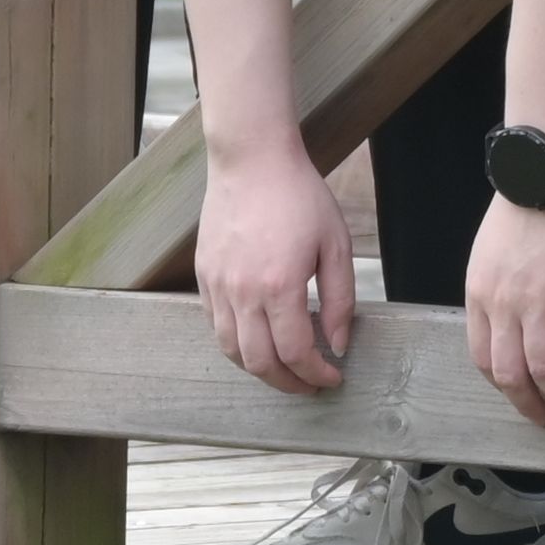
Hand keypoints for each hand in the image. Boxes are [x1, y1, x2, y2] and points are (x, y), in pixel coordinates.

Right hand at [197, 142, 359, 393]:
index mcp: (280, 286)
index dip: (316, 374)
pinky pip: (215, 326)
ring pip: (231, 351)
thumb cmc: (299, 196)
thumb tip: (337, 345)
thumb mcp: (335, 245)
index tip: (333, 377)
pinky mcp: (204, 276)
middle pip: (259, 363)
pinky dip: (236, 345)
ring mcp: (217, 285)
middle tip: (310, 384)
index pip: (295, 353)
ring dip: (259, 369)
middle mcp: (242, 292)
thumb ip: (340, 301)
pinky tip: (258, 339)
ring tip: (285, 369)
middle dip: (288, 383)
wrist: (252, 160)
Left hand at [464, 186, 544, 425]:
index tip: (521, 398)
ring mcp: (535, 298)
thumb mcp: (490, 254)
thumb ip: (497, 291)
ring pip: (544, 367)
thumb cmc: (524, 206)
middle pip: (510, 373)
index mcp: (479, 294)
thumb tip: (516, 323)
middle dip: (530, 406)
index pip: (483, 358)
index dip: (503, 387)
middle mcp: (502, 302)